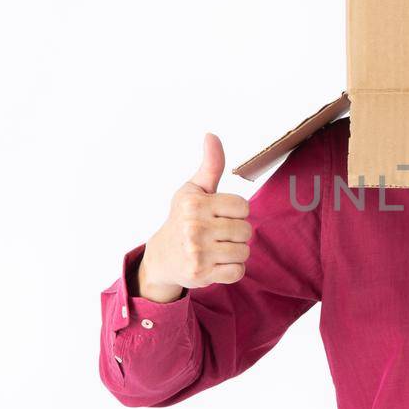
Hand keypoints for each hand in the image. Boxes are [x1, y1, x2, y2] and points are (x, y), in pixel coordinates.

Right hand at [135, 133, 252, 303]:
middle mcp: (194, 227)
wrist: (162, 257)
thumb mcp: (194, 189)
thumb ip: (210, 165)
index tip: (219, 215)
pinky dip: (231, 269)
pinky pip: (237, 271)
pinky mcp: (200, 274)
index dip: (236, 212)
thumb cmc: (183, 218)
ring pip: (244, 251)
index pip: (243, 207)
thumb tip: (211, 135)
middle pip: (246, 230)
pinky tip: (216, 263)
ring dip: (235, 252)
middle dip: (237, 233)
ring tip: (216, 248)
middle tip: (217, 234)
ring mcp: (197, 252)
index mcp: (195, 203)